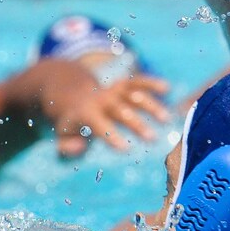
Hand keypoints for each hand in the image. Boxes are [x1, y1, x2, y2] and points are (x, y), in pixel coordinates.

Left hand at [49, 72, 171, 156]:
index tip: (126, 149)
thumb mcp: (62, 135)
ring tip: (167, 119)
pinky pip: (138, 81)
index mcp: (86, 113)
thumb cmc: (72, 123)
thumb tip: (80, 146)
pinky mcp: (123, 84)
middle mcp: (102, 100)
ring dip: (150, 105)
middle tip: (153, 138)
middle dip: (136, 123)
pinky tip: (167, 87)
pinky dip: (151, 82)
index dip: (111, 136)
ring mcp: (113, 90)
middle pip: (121, 111)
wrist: (72, 95)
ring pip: (133, 95)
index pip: (99, 125)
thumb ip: (66, 145)